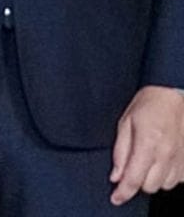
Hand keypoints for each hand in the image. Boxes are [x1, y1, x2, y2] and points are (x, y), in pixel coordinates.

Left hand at [111, 85, 183, 203]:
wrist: (172, 94)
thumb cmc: (147, 106)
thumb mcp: (125, 123)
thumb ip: (120, 152)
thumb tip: (115, 176)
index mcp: (148, 144)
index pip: (134, 179)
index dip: (123, 192)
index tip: (116, 198)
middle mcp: (168, 154)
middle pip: (150, 186)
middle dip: (137, 182)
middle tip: (132, 168)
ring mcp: (181, 158)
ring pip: (165, 185)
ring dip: (153, 179)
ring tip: (148, 162)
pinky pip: (178, 179)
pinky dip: (168, 176)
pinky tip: (161, 162)